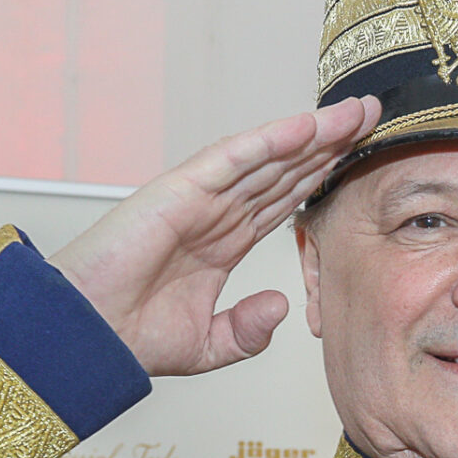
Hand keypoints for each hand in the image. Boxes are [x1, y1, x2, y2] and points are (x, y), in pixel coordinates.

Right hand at [49, 97, 379, 376]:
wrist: (86, 340)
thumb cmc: (130, 338)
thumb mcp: (206, 345)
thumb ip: (247, 331)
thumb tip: (282, 305)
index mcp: (222, 242)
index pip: (283, 199)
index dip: (321, 175)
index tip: (360, 157)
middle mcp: (214, 213)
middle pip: (283, 169)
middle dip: (328, 143)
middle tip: (371, 114)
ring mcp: (198, 198)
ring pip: (266, 157)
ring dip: (310, 133)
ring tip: (353, 112)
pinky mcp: (178, 192)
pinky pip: (231, 160)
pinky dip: (267, 142)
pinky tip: (303, 127)